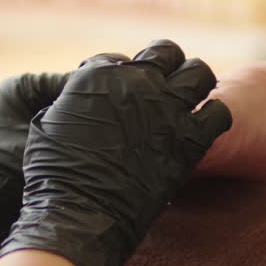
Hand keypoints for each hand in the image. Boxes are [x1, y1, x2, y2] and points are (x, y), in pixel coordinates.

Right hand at [0, 40, 232, 265]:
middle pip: (165, 52)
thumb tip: (77, 104)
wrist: (79, 214)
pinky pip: (218, 113)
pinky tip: (202, 131)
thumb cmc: (54, 176)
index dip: (123, 76)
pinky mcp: (189, 139)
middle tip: (164, 87)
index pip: (120, 59)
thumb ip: (69, 104)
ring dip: (195, 85)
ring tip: (190, 102)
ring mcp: (166, 108)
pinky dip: (213, 118)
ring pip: (199, 73)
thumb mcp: (47, 126)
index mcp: (97, 76)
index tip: (123, 94)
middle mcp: (135, 83)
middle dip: (166, 66)